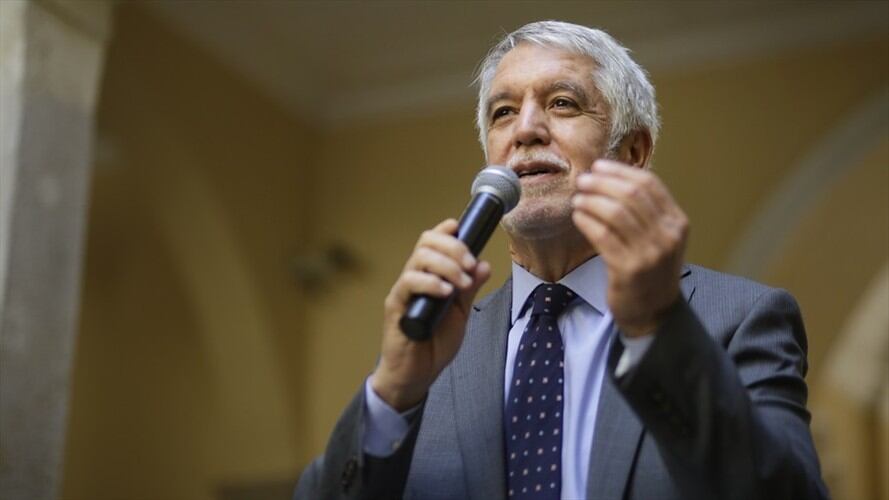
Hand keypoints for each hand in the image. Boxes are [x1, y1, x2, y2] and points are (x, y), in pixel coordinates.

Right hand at [373, 219, 490, 410]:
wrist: (416, 375)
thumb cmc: (434, 344)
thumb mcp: (460, 313)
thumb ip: (469, 289)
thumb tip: (483, 265)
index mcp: (430, 276)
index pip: (433, 242)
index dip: (446, 231)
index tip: (461, 228)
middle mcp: (415, 278)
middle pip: (426, 243)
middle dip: (454, 248)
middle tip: (470, 265)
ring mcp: (404, 291)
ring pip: (418, 258)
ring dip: (446, 265)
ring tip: (461, 283)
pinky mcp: (396, 306)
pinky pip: (409, 283)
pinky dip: (430, 283)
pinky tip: (446, 292)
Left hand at [571, 159, 687, 336]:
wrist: (654, 312)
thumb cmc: (650, 270)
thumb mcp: (659, 237)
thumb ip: (645, 211)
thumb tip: (611, 177)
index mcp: (677, 222)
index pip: (650, 184)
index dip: (620, 171)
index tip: (599, 166)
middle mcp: (667, 235)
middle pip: (631, 195)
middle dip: (602, 183)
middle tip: (583, 180)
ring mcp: (650, 253)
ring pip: (616, 213)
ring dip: (592, 201)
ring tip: (578, 199)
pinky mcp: (628, 269)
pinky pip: (603, 236)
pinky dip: (587, 221)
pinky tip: (578, 217)